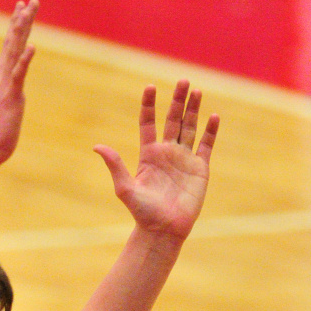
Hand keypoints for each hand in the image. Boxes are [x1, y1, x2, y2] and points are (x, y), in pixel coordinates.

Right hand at [0, 0, 38, 164]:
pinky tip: (32, 46)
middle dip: (21, 20)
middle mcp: (1, 77)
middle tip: (29, 1)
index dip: (15, 27)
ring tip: (28, 11)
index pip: (9, 47)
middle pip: (13, 42)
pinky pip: (19, 75)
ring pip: (15, 52)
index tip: (20, 9)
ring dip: (22, 30)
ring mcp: (5, 85)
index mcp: (0, 78)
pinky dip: (25, 60)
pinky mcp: (11, 97)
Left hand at [94, 80, 219, 238]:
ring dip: (194, 110)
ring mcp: (184, 160)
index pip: (148, 123)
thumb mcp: (125, 188)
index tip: (150, 87)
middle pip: (173, 120)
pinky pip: (206, 146)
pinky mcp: (199, 169)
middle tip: (183, 80)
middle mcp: (167, 153)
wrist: (163, 230)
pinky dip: (210, 131)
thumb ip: (115, 165)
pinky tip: (213, 116)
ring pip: (190, 128)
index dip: (149, 105)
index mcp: (149, 154)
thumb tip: (97, 146)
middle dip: (177, 100)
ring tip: (197, 91)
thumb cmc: (142, 212)